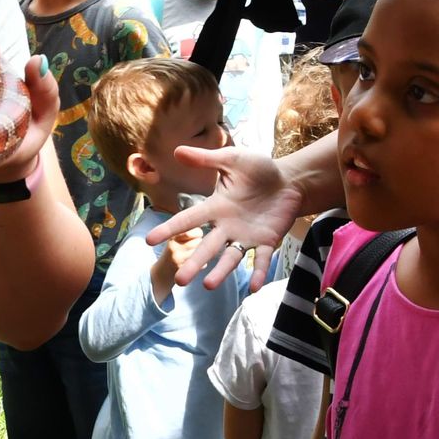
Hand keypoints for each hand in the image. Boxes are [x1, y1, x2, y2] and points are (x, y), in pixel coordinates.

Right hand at [144, 145, 300, 288]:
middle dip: (194, 263)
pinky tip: (254, 287)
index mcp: (216, 208)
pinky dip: (259, 273)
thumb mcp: (232, 159)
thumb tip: (177, 150)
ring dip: (220, 272)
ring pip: (230, 258)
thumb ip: (207, 159)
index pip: (189, 219)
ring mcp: (246, 237)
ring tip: (208, 285)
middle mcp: (227, 227)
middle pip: (207, 247)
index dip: (170, 229)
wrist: (289, 181)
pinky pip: (261, 260)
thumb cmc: (258, 170)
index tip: (149, 240)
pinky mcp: (267, 241)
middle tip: (179, 280)